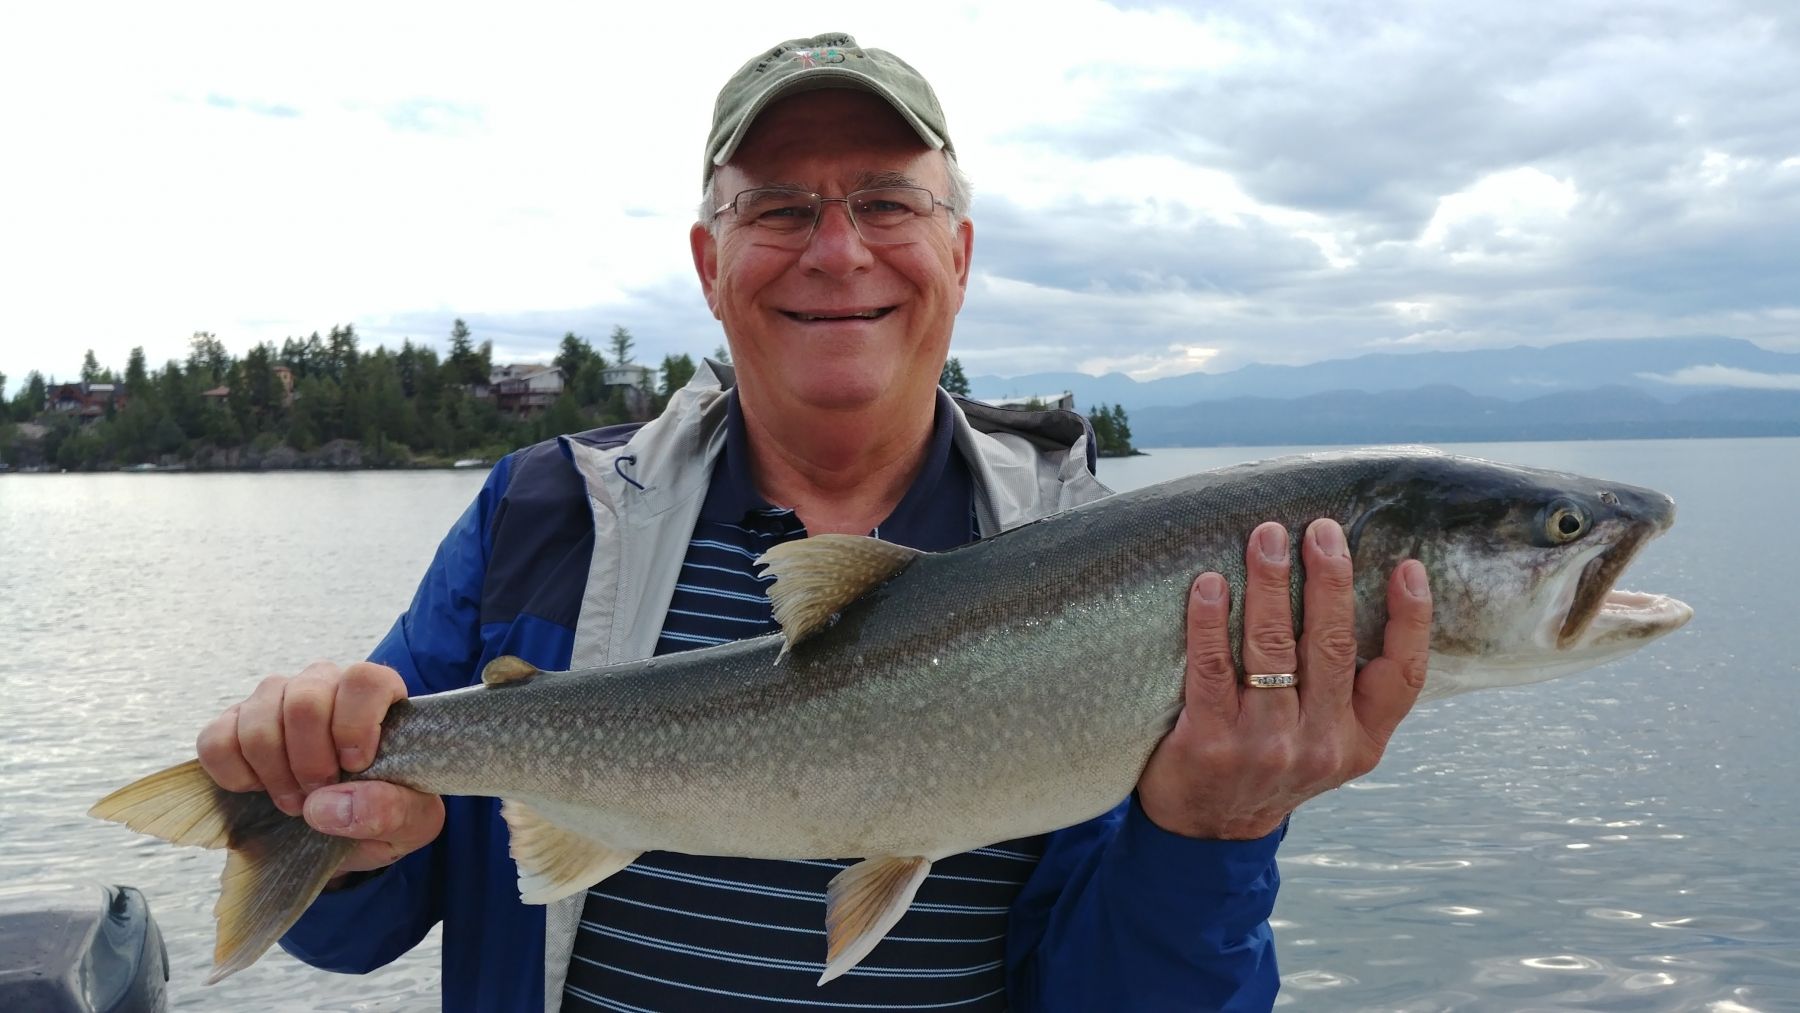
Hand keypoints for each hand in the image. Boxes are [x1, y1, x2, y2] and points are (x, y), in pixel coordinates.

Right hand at [196, 661, 445, 876]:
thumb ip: (391, 810)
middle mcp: (324, 684)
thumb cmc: (388, 812)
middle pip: (304, 701)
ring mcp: (276, 700)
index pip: (364, 679)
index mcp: (376, 695)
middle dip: (309, 761)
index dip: (355, 724)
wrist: (348, 832)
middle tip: (320, 794)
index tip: (356, 766)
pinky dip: (234, 774)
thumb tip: (327, 804)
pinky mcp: (234, 724)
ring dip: (275, 772)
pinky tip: (259, 789)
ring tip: (296, 802)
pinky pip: (216, 739)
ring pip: (258, 718)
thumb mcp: (413, 822)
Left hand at [1136, 518, 1432, 838]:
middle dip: (1329, 580)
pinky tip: (1210, 584)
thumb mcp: (1329, 743)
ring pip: (1272, 649)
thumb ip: (1347, 688)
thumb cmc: (1272, 763)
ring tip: (1266, 536)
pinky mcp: (1209, 742)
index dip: (1412, 620)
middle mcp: (1320, 744)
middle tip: (1322, 529)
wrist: (1209, 831)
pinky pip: (1212, 668)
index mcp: (1361, 741)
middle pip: (1332, 647)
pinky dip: (1209, 620)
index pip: (1402, 676)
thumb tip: (1352, 591)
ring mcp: (1264, 746)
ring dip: (1270, 584)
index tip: (1408, 566)